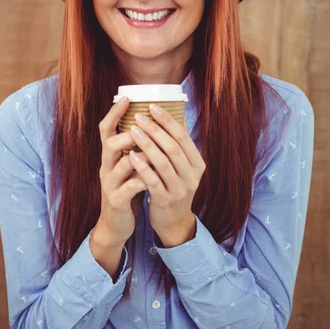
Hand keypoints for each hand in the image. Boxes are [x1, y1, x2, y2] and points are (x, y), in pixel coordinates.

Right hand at [97, 97, 150, 245]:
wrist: (116, 223)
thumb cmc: (128, 189)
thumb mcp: (130, 167)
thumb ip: (136, 148)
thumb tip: (154, 124)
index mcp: (110, 156)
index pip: (106, 129)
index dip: (114, 113)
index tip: (126, 97)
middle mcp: (106, 166)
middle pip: (109, 143)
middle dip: (127, 134)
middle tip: (142, 128)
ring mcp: (110, 184)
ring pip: (120, 164)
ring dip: (139, 156)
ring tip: (154, 153)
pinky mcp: (116, 200)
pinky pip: (129, 188)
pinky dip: (142, 181)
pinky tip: (153, 178)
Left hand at [129, 105, 205, 239]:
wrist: (173, 221)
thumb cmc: (174, 187)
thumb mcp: (182, 167)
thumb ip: (179, 145)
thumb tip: (177, 114)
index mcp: (197, 164)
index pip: (183, 137)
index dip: (167, 120)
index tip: (152, 106)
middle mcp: (192, 176)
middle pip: (173, 147)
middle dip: (155, 130)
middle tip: (139, 117)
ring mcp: (180, 189)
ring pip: (163, 162)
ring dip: (147, 145)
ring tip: (132, 131)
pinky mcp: (166, 200)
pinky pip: (153, 180)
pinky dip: (143, 167)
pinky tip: (131, 155)